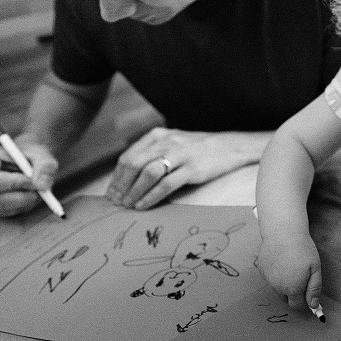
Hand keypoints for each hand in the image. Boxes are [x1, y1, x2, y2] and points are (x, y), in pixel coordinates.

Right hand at [0, 140, 58, 216]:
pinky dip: (21, 206)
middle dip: (23, 196)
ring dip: (24, 201)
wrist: (23, 160)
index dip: (15, 185)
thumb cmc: (28, 154)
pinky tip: (26, 194)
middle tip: (40, 190)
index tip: (34, 182)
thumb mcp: (40, 153)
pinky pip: (6, 214)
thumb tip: (42, 185)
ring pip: (4, 208)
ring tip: (35, 188)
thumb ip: (45, 166)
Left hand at [106, 127, 267, 209]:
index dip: (116, 178)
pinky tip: (144, 205)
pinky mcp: (191, 168)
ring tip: (128, 206)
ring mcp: (179, 154)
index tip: (111, 194)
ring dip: (133, 193)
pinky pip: (166, 184)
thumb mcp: (172, 144)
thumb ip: (152, 155)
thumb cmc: (196, 149)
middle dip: (121, 186)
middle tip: (116, 203)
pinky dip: (151, 197)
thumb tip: (128, 179)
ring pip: (147, 174)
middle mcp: (166, 142)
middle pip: (133, 165)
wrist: (228, 146)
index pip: (128, 157)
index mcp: (157, 136)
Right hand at [256, 234, 321, 309]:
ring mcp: (268, 279)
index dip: (304, 301)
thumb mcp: (315, 269)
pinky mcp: (262, 270)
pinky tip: (281, 260)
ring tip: (290, 265)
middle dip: (293, 293)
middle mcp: (278, 287)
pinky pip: (270, 278)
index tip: (307, 291)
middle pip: (286, 298)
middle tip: (300, 276)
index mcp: (293, 289)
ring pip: (277, 288)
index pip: (297, 306)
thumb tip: (313, 305)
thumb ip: (314, 289)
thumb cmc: (302, 248)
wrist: (283, 232)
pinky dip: (275, 274)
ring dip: (284, 283)